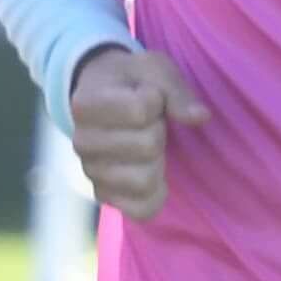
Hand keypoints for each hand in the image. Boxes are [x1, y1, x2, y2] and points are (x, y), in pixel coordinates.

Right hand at [65, 43, 209, 217]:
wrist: (102, 97)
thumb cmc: (132, 82)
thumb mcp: (154, 70)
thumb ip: (176, 91)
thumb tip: (200, 117)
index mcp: (85, 104)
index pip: (140, 111)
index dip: (155, 99)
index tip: (145, 94)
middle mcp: (80, 142)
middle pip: (147, 146)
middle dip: (158, 130)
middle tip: (147, 122)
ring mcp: (91, 172)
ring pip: (145, 180)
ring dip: (157, 160)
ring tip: (144, 145)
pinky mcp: (104, 196)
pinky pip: (142, 210)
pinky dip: (156, 194)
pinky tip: (153, 173)